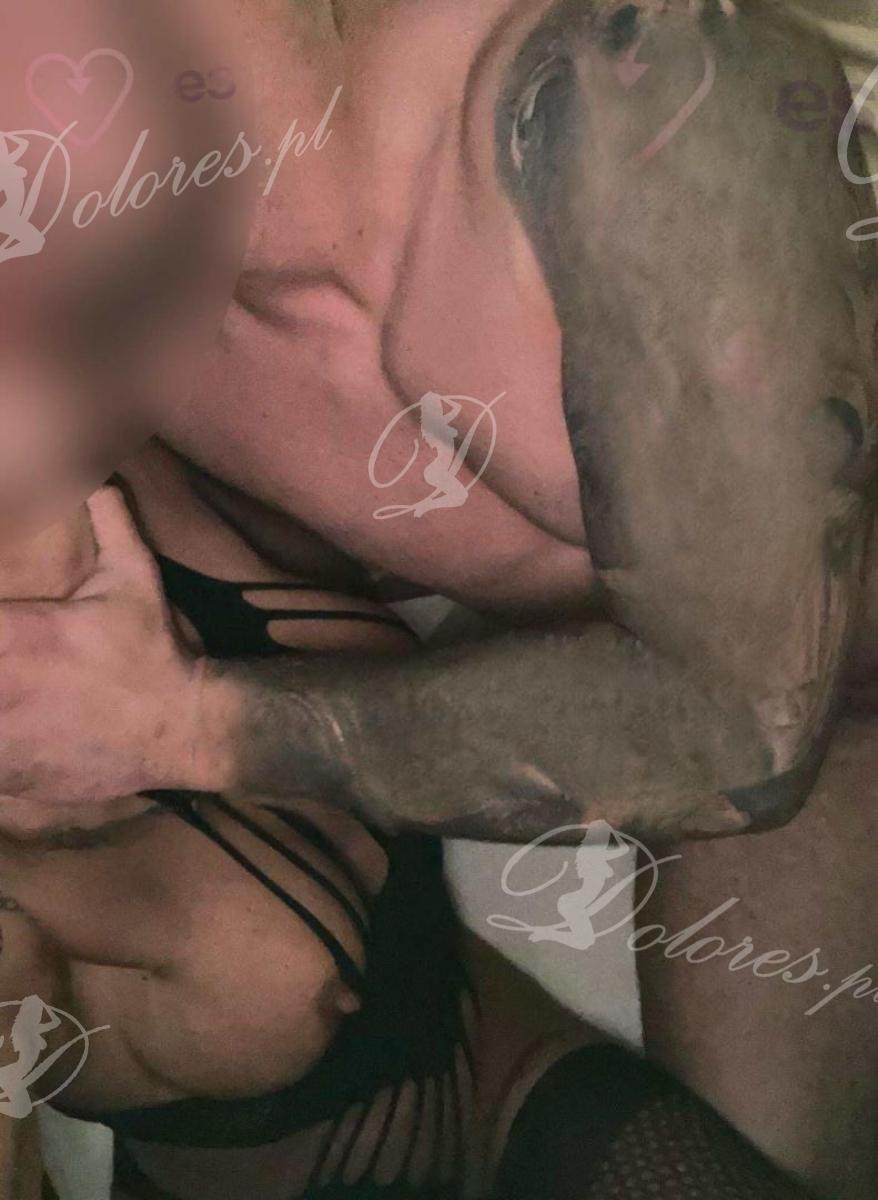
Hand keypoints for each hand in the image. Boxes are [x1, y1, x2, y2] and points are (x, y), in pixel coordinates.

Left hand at [0, 489, 206, 814]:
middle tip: (7, 663)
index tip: (1, 627)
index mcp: (11, 633)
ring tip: (10, 696)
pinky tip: (14, 728)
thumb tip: (101, 476)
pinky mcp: (6, 776)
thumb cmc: (154, 651)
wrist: (183, 728)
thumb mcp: (133, 578)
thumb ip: (108, 521)